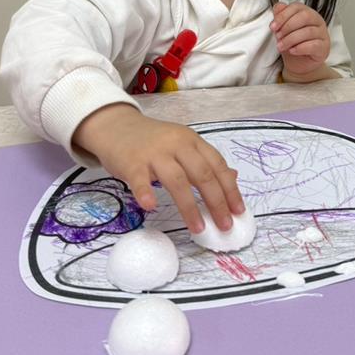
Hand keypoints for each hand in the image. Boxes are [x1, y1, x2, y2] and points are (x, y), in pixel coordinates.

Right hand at [73, 104, 244, 233]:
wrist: (116, 126)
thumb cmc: (152, 141)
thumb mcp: (182, 145)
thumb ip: (205, 161)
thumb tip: (233, 177)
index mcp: (191, 140)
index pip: (217, 165)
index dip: (230, 188)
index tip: (238, 210)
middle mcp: (176, 144)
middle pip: (202, 174)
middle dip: (216, 202)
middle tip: (225, 225)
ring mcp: (154, 153)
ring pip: (177, 180)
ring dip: (190, 207)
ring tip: (198, 228)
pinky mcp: (132, 162)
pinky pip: (140, 180)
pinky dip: (146, 193)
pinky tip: (152, 207)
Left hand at [271, 2, 331, 79]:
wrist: (298, 63)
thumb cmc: (292, 44)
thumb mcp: (282, 30)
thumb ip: (280, 16)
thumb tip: (278, 7)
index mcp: (307, 12)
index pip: (296, 7)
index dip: (283, 16)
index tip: (272, 27)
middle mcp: (317, 21)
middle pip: (305, 16)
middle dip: (288, 27)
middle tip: (277, 36)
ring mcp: (323, 34)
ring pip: (309, 31)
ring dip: (291, 39)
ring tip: (281, 46)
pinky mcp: (324, 47)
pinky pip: (314, 45)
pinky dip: (300, 48)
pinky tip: (292, 51)